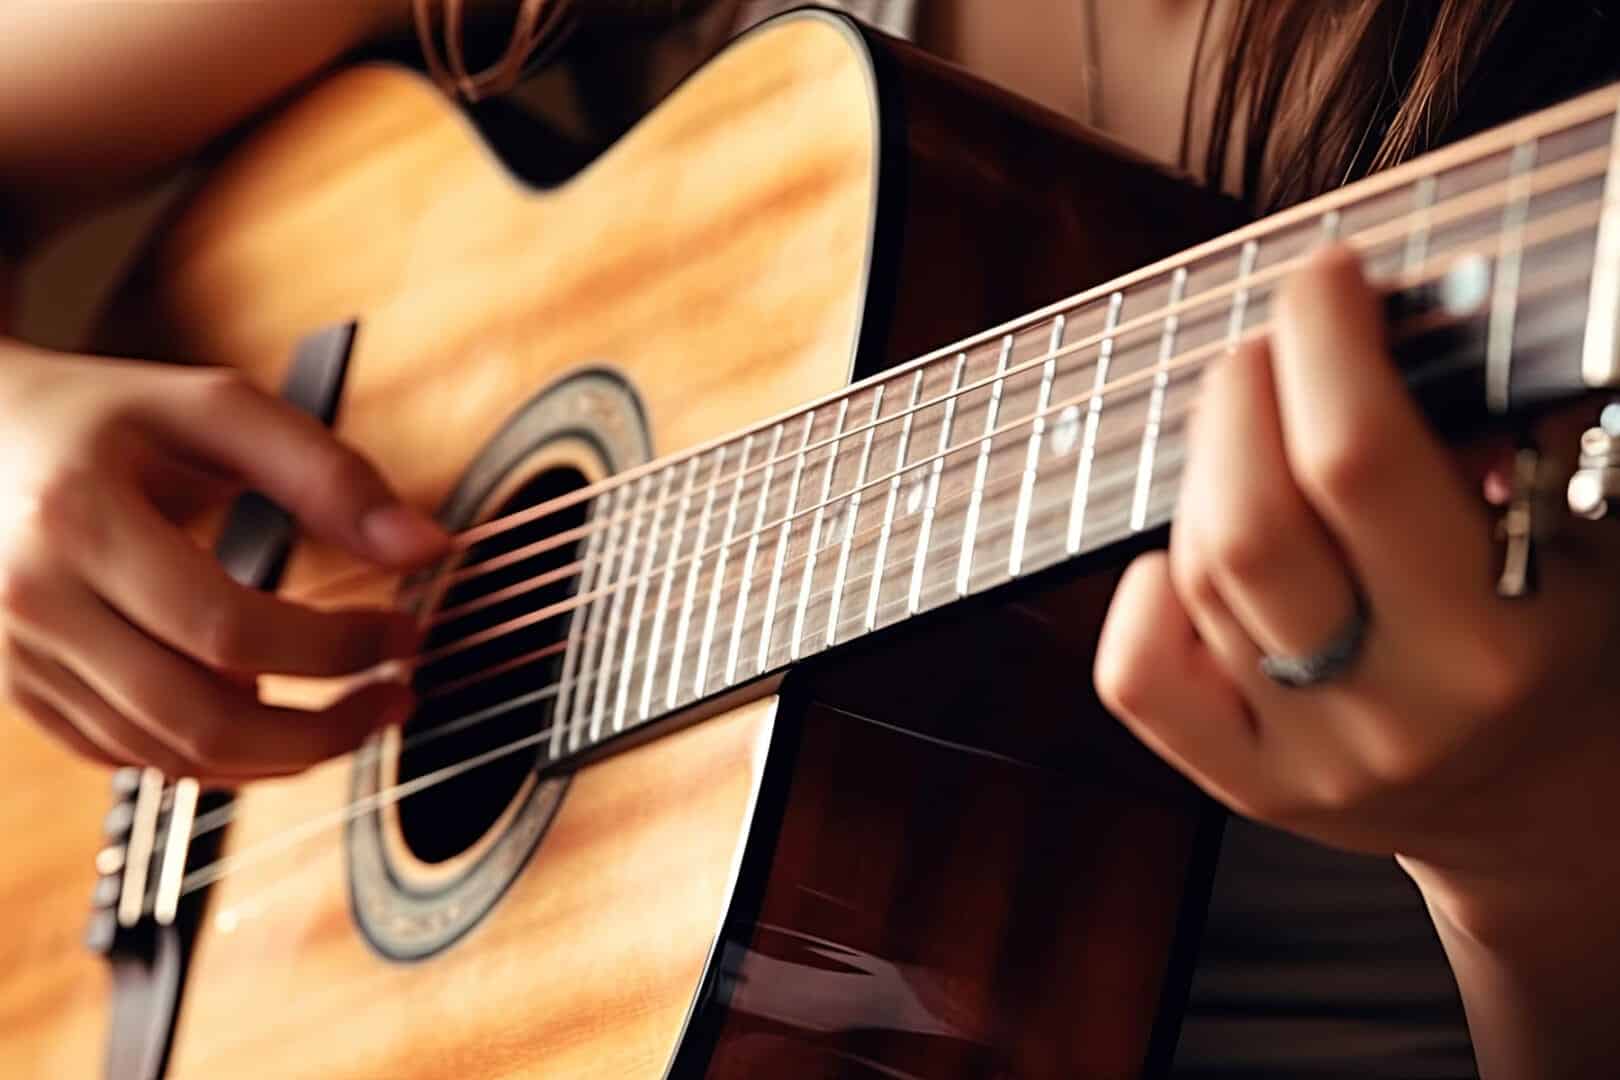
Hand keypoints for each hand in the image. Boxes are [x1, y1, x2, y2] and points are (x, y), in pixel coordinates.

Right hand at [0, 340, 448, 782]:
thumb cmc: (102, 415)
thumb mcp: (214, 410)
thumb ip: (327, 475)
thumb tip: (427, 547)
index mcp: (78, 520)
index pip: (231, 628)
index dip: (337, 648)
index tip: (407, 632)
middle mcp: (34, 604)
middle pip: (200, 718)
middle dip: (323, 731)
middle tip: (396, 700)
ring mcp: (16, 660)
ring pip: (167, 757)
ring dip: (279, 756)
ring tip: (351, 713)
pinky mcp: (18, 693)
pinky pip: (129, 758)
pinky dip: (213, 755)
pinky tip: (265, 713)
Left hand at [1094, 247, 1619, 929]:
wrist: (1547, 798)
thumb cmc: (1563, 627)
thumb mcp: (1585, 527)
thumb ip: (1516, 437)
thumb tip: (1402, 327)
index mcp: (1496, 636)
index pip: (1356, 461)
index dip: (1320, 341)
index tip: (1325, 276)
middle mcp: (1393, 708)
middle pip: (1245, 525)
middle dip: (1239, 397)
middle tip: (1270, 349)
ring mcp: (1308, 759)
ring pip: (1195, 578)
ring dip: (1207, 475)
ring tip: (1258, 442)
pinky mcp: (1245, 784)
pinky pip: (1138, 677)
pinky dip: (1141, 593)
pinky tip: (1187, 556)